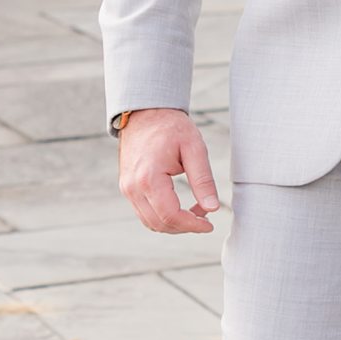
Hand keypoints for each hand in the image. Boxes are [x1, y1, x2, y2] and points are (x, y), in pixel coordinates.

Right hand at [117, 107, 219, 233]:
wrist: (145, 113)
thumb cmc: (170, 127)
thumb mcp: (194, 149)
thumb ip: (203, 180)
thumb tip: (213, 208)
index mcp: (149, 178)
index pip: (171, 216)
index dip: (192, 225)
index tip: (210, 225)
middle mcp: (133, 187)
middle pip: (160, 224)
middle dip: (185, 226)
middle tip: (206, 216)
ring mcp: (127, 189)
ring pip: (150, 222)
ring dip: (174, 223)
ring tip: (195, 210)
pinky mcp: (127, 188)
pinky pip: (144, 212)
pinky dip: (163, 216)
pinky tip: (180, 206)